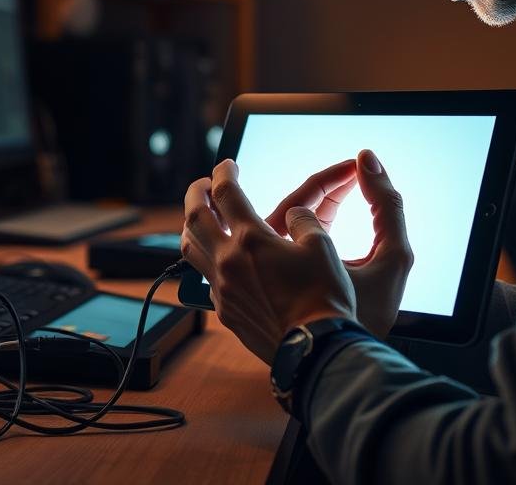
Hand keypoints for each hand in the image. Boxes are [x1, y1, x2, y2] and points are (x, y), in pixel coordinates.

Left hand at [180, 151, 411, 363]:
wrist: (317, 350)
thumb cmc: (325, 298)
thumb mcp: (321, 247)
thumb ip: (303, 220)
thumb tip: (293, 214)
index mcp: (251, 239)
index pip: (225, 191)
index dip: (224, 171)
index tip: (227, 165)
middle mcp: (228, 261)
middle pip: (194, 215)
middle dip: (196, 192)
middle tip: (202, 183)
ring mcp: (222, 288)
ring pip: (189, 248)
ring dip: (192, 225)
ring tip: (201, 217)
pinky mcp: (224, 311)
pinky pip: (205, 278)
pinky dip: (207, 260)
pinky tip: (220, 260)